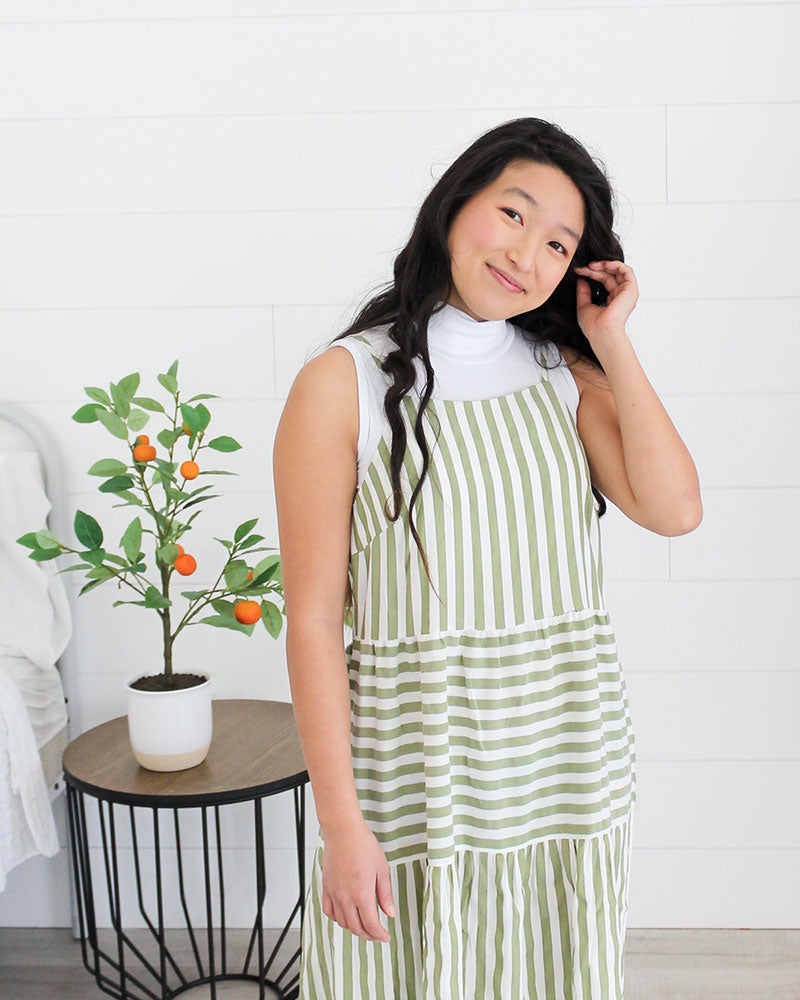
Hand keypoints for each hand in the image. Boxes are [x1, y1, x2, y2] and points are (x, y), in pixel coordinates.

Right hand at [321, 820, 396, 942]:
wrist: (343, 831)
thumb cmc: (364, 846)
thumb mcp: (382, 869)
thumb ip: (385, 894)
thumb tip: (390, 914)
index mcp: (362, 894)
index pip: (371, 925)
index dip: (379, 935)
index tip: (386, 937)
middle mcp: (346, 897)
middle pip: (356, 928)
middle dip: (369, 935)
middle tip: (377, 934)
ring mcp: (334, 893)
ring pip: (342, 922)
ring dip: (354, 928)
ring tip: (364, 925)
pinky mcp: (326, 887)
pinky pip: (328, 911)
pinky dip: (337, 918)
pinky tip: (345, 916)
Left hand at [572, 259, 638, 342]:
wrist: (601, 331)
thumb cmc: (593, 326)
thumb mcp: (584, 305)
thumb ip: (583, 292)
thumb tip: (581, 280)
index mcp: (612, 300)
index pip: (604, 281)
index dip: (592, 274)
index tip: (580, 271)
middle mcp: (621, 296)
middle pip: (610, 275)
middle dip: (596, 269)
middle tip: (585, 267)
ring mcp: (627, 292)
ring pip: (618, 271)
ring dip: (605, 265)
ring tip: (592, 265)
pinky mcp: (631, 289)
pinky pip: (627, 270)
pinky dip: (616, 264)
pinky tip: (605, 264)